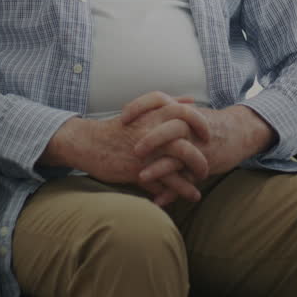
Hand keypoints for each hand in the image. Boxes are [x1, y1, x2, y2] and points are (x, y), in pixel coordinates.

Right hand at [40, 97, 211, 205]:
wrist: (89, 142)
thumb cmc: (118, 128)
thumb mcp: (142, 111)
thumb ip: (168, 104)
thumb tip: (191, 100)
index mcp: (154, 114)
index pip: (186, 113)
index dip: (201, 124)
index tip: (208, 136)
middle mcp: (152, 131)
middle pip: (186, 141)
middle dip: (201, 157)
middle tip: (207, 167)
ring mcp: (145, 151)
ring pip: (178, 163)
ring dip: (193, 176)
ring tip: (200, 186)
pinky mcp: (137, 169)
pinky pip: (163, 182)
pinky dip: (178, 191)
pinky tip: (188, 197)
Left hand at [129, 104, 274, 189]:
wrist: (241, 130)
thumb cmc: (207, 123)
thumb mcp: (187, 111)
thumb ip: (165, 112)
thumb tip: (138, 113)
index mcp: (181, 110)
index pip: (158, 100)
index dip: (139, 106)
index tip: (122, 117)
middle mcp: (189, 126)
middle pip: (170, 127)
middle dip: (151, 138)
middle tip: (134, 149)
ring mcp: (197, 145)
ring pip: (179, 155)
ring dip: (159, 168)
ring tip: (141, 177)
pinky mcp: (204, 163)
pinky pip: (187, 179)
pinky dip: (172, 191)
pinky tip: (158, 201)